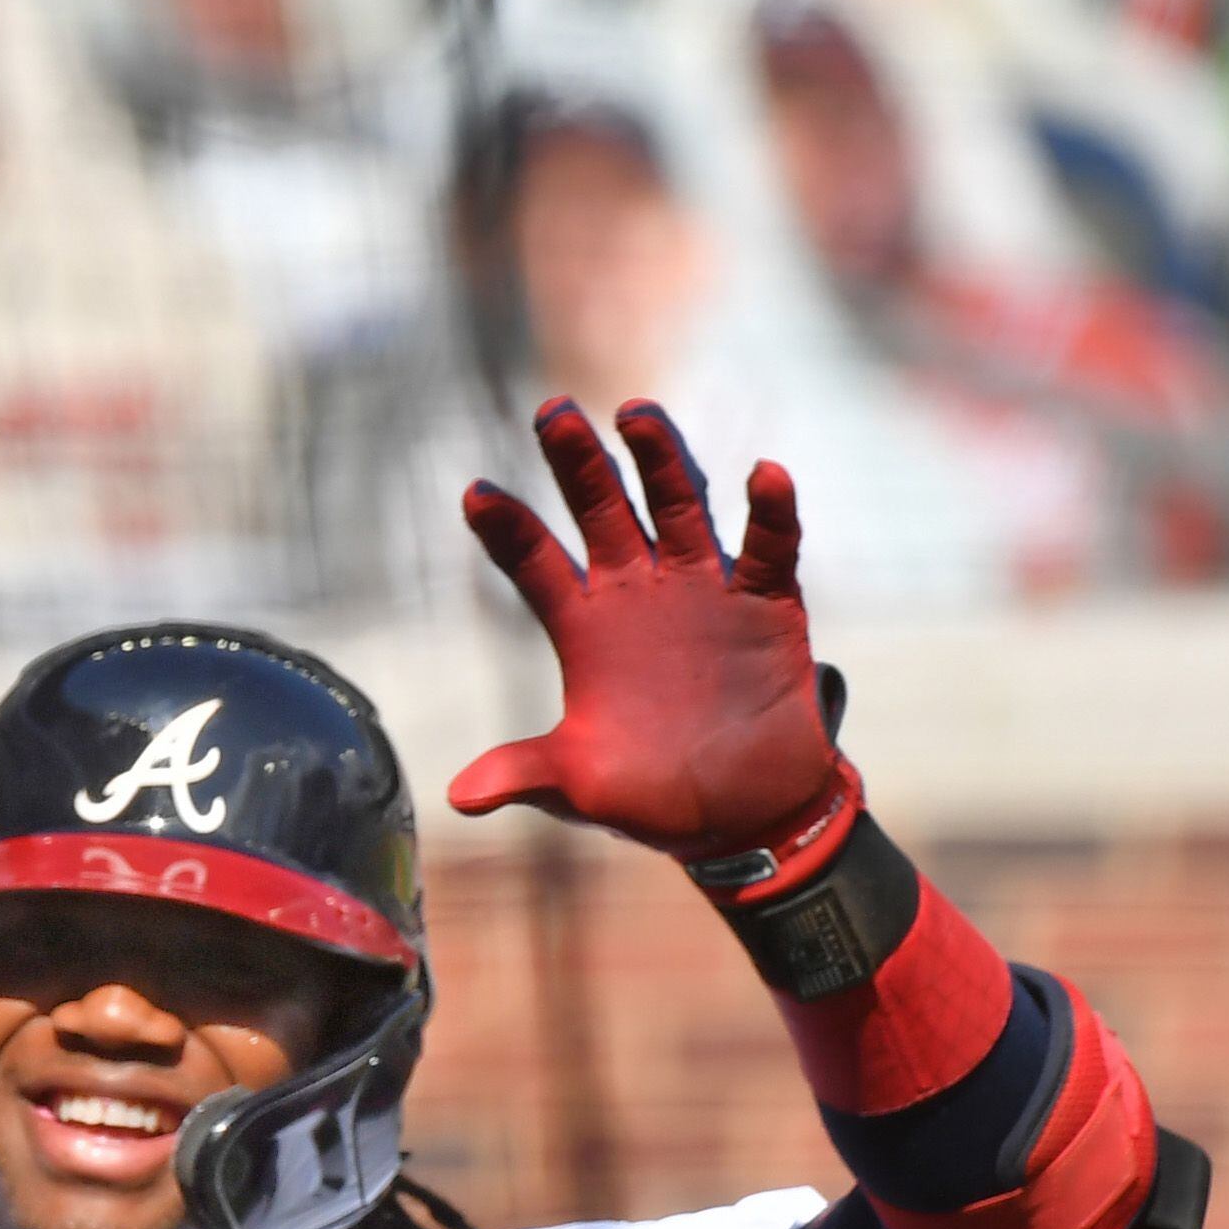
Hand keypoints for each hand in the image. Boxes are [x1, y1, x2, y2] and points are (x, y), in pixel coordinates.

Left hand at [453, 399, 848, 864]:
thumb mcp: (579, 786)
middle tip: (551, 412)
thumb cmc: (653, 796)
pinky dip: (771, 512)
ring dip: (660, 460)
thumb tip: (457, 796)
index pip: (534, 563)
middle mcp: (638, 594)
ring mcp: (703, 591)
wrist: (742, 817)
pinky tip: (764, 473)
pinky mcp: (765, 604)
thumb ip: (525, 775)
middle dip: (578, 464)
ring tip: (635, 414)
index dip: (505, 529)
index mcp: (584, 627)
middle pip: (602, 512)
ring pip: (678, 506)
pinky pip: (768, 549)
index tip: (473, 492)